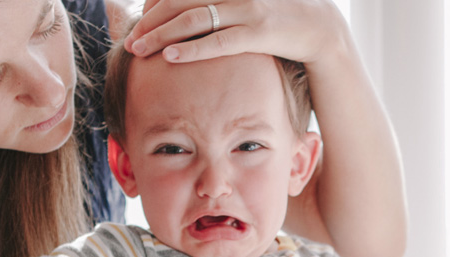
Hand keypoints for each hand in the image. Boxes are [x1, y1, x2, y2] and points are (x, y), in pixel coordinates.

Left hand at [123, 0, 344, 64]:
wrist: (319, 26)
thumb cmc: (274, 17)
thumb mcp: (242, 5)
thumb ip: (215, 6)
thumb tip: (188, 16)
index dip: (154, 4)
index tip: (139, 22)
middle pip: (177, 1)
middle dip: (149, 22)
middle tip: (130, 41)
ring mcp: (246, 8)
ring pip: (192, 18)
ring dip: (160, 35)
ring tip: (139, 50)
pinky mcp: (258, 32)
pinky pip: (218, 41)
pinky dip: (191, 49)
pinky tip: (170, 57)